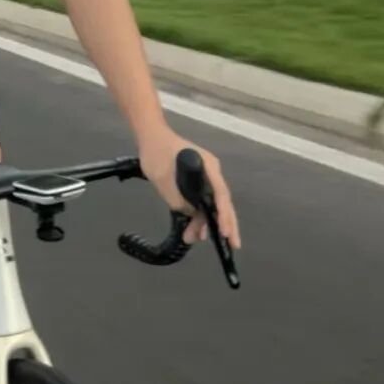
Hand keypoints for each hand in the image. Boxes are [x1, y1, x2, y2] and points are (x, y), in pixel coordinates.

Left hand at [138, 128, 240, 248]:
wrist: (151, 138)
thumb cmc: (157, 154)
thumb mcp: (165, 180)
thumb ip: (179, 200)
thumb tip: (193, 215)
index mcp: (209, 167)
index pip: (220, 194)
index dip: (223, 215)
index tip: (224, 232)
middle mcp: (212, 173)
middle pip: (222, 202)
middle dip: (228, 224)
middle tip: (232, 245)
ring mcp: (206, 177)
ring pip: (212, 204)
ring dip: (206, 222)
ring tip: (197, 239)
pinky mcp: (197, 182)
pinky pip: (203, 201)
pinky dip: (199, 215)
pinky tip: (194, 230)